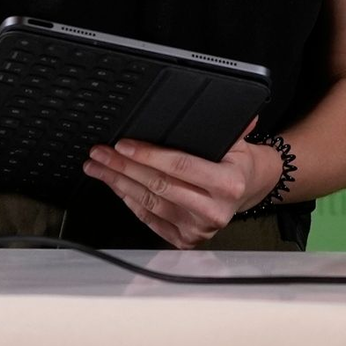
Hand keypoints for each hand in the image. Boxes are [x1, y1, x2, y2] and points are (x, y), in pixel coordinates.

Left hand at [83, 126, 280, 247]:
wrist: (246, 191)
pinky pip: (150, 218)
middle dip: (123, 167)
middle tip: (100, 154)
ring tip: (99, 167)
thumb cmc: (237, 163)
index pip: (180, 166)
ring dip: (119, 183)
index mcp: (227, 183)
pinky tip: (117, 186)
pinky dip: (130, 201)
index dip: (148, 155)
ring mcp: (196, 229)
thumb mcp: (238, 142)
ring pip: (148, 202)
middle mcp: (212, 210)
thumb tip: (231, 106)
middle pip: (158, 185)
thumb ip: (232, 126)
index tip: (123, 145)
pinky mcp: (184, 240)